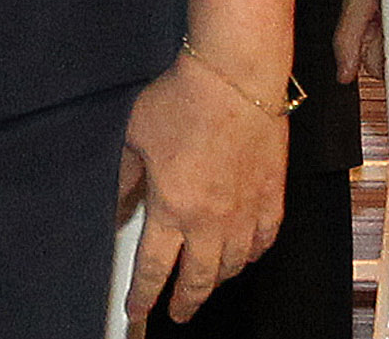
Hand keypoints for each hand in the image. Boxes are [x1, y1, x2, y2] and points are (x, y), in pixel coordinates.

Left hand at [116, 51, 286, 323]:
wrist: (235, 76)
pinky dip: (252, 256)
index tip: (136, 312)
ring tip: (206, 282)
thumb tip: (115, 209)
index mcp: (170, 208)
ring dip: (216, 280)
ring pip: (232, 267)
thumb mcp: (135, 137)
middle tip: (177, 312)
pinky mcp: (272, 198)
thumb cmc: (183, 99)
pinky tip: (243, 255)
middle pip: (198, 281)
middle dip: (184, 303)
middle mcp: (210, 220)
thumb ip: (125, 179)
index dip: (143, 297)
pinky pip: (264, 243)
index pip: (153, 269)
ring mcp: (245, 212)